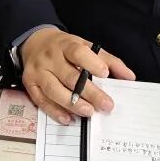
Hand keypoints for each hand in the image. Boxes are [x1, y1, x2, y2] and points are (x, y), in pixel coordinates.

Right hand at [19, 28, 134, 123]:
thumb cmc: (65, 48)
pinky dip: (55, 111)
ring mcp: (38, 71)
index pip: (78, 52)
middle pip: (69, 76)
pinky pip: (41, 100)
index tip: (105, 74)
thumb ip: (108, 60)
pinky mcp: (29, 84)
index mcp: (66, 44)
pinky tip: (68, 118)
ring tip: (89, 112)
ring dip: (72, 103)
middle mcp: (50, 57)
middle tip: (106, 105)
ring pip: (54, 90)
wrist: (35, 42)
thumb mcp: (85, 46)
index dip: (91, 63)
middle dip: (89, 92)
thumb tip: (129, 77)